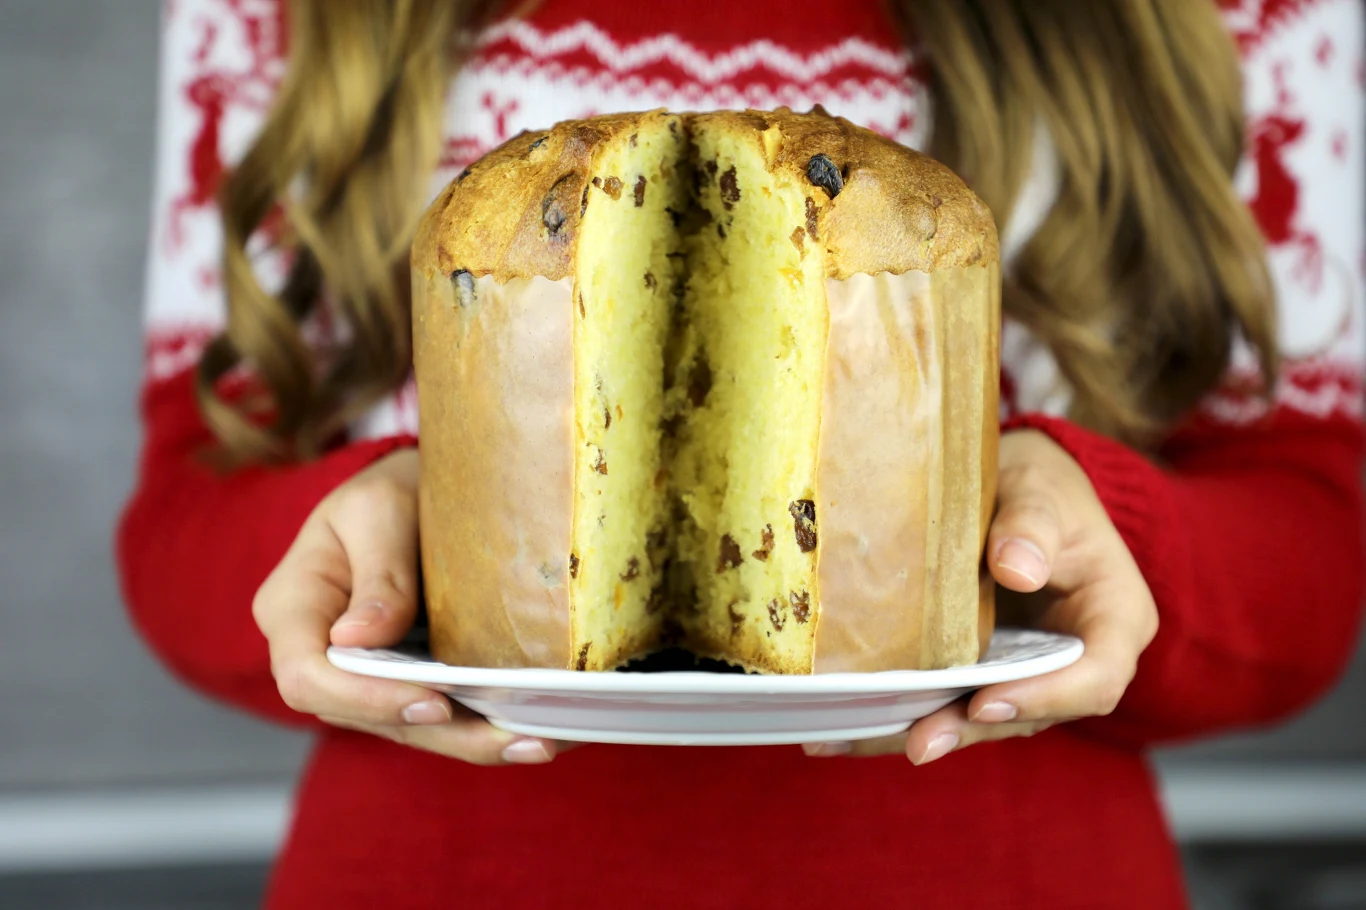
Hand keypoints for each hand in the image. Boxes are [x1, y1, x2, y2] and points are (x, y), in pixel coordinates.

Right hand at [253, 448, 567, 764]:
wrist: (411, 487)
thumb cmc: (387, 488)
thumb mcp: (379, 510)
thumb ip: (378, 573)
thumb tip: (359, 638)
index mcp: (291, 608)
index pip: (308, 677)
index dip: (367, 699)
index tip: (434, 701)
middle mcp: (316, 654)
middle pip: (365, 716)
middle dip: (443, 733)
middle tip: (516, 738)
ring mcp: (357, 675)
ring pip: (408, 727)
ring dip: (472, 741)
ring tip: (540, 743)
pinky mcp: (401, 679)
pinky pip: (435, 714)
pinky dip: (481, 725)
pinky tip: (533, 731)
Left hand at [802, 428, 1157, 761]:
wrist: (1021, 486)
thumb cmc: (1041, 482)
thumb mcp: (1040, 488)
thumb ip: (1032, 524)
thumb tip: (1017, 568)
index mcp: (1117, 617)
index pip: (1096, 676)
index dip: (1045, 697)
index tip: (988, 699)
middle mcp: (1082, 657)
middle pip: (1034, 709)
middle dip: (972, 728)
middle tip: (918, 743)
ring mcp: (1035, 669)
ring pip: (989, 714)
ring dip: (930, 730)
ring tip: (862, 739)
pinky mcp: (991, 669)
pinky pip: (957, 699)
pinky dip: (909, 713)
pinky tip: (849, 726)